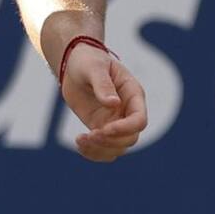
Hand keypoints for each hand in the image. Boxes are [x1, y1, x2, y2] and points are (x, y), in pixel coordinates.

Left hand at [61, 47, 147, 162]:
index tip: (103, 129)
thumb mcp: (94, 68)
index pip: (139, 120)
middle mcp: (127, 111)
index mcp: (133, 95)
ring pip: (117, 148)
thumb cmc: (88, 60)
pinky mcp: (101, 128)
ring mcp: (115, 122)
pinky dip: (92, 152)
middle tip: (89, 135)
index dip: (125, 129)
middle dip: (110, 141)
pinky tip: (79, 142)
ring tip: (81, 140)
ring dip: (100, 150)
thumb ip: (103, 84)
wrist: (74, 65)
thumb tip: (114, 103)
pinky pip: (103, 149)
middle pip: (130, 138)